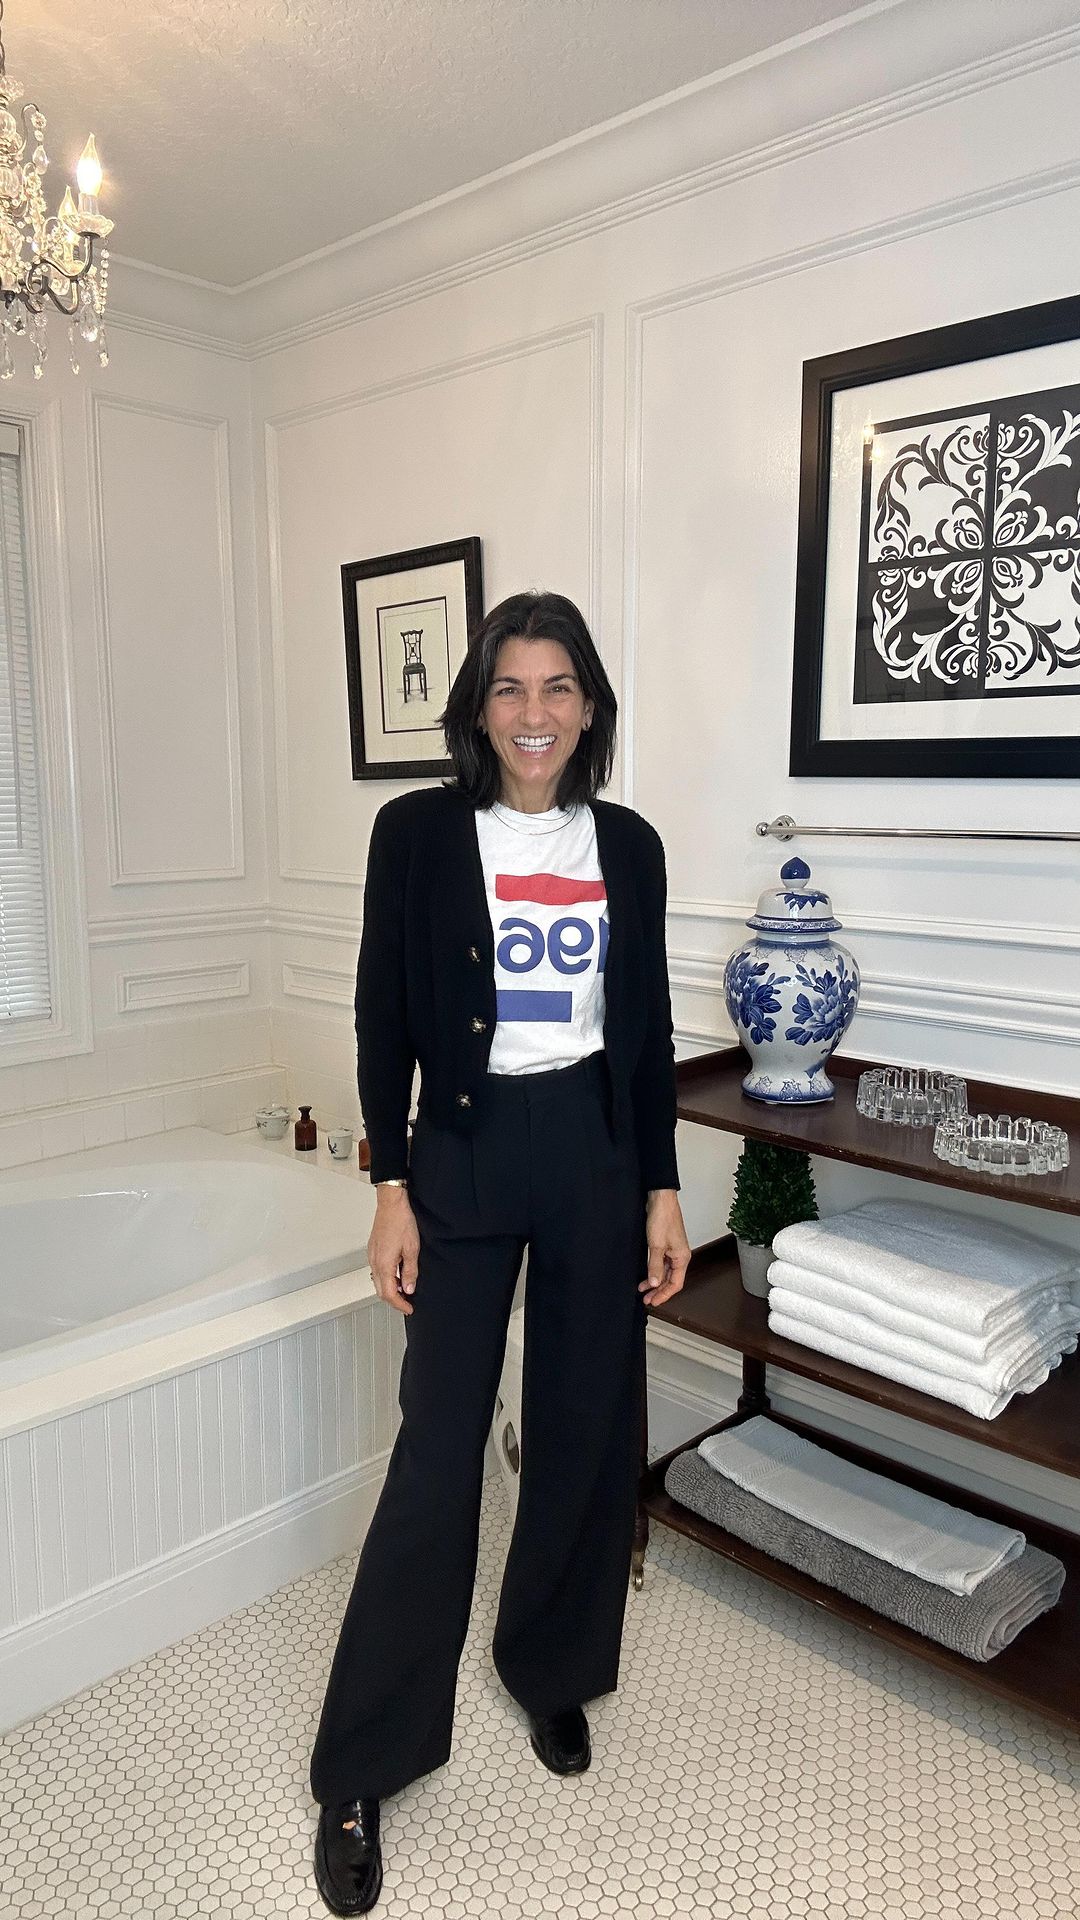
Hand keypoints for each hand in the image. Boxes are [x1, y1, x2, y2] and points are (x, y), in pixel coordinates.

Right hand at [368, 1187, 419, 1314]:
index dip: (400, 1305)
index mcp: (384, 1264)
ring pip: (378, 1281)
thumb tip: (409, 1288)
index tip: (409, 1308)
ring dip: (390, 1288)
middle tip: (407, 1303)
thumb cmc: (401, 1221)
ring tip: (405, 1288)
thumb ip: (410, 1271)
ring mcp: (372, 1255)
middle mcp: (375, 1261)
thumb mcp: (412, 1249)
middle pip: (380, 1291)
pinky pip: (377, 1270)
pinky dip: (387, 1277)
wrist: (392, 1204)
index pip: (389, 1294)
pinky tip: (397, 1273)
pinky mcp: (373, 1249)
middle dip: (394, 1300)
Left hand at [638, 1189, 691, 1308]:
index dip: (664, 1295)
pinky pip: (662, 1264)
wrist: (660, 1199)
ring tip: (643, 1289)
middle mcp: (680, 1256)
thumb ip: (655, 1267)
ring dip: (655, 1282)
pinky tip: (646, 1275)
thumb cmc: (663, 1219)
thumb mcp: (656, 1246)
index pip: (675, 1284)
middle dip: (659, 1291)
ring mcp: (673, 1250)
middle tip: (646, 1299)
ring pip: (666, 1272)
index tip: (652, 1302)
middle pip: (671, 1280)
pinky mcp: (666, 1244)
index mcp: (682, 1258)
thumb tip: (655, 1284)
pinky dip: (654, 1271)